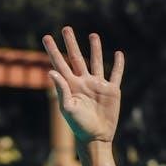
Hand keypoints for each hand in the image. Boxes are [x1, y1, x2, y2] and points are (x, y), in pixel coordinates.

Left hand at [42, 27, 123, 143]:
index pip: (60, 64)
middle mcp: (83, 83)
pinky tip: (118, 54)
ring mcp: (98, 86)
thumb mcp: (67, 108)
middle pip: (77, 58)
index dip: (53, 51)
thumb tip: (51, 71)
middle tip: (66, 28)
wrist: (96, 137)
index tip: (46, 37)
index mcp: (71, 86)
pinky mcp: (112, 91)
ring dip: (95, 49)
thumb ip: (61, 89)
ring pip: (96, 62)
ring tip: (93, 35)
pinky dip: (118, 64)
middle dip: (71, 44)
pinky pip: (116, 75)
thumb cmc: (79, 126)